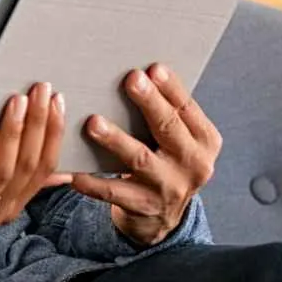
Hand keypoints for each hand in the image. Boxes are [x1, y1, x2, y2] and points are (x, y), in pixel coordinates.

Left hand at [0, 82, 73, 234]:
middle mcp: (2, 211)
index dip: (54, 132)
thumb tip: (61, 164)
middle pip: (30, 165)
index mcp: (15, 201)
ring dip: (14, 133)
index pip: (46, 166)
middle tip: (41, 90)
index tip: (58, 100)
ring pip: (6, 171)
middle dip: (39, 124)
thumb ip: (18, 170)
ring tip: (16, 102)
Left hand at [73, 64, 220, 247]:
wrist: (163, 214)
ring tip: (94, 123)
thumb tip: (139, 74)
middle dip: (150, 103)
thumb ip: (166, 112)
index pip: (187, 109)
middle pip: (168, 128)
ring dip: (116, 140)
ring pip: (140, 159)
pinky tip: (76, 173)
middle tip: (131, 80)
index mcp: (204, 141)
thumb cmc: (165, 160)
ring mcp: (169, 188)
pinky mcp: (144, 207)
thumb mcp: (178, 139)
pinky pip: (114, 193)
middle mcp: (193, 164)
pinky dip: (94, 183)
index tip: (154, 68)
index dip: (171, 88)